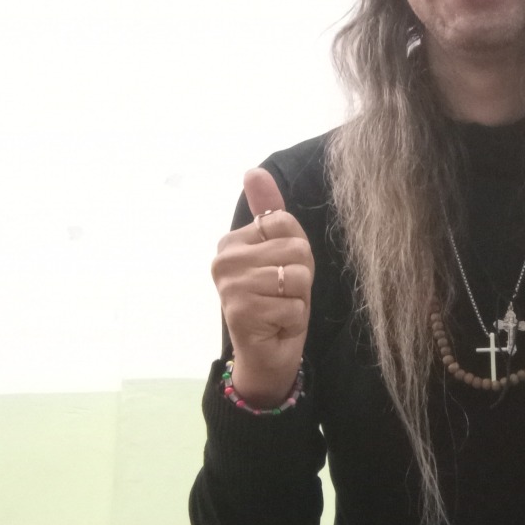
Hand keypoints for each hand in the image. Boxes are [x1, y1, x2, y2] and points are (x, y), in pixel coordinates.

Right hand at [211, 168, 314, 406]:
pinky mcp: (241, 312)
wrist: (267, 354)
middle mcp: (223, 260)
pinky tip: (277, 326)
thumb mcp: (279, 252)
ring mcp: (230, 286)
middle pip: (295, 249)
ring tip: (280, 309)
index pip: (285, 224)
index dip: (297, 251)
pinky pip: (293, 305)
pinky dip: (293, 319)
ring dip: (298, 299)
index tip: (281, 271)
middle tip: (282, 295)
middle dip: (301, 276)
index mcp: (232, 241)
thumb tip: (254, 170)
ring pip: (296, 276)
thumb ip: (269, 212)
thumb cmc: (275, 301)